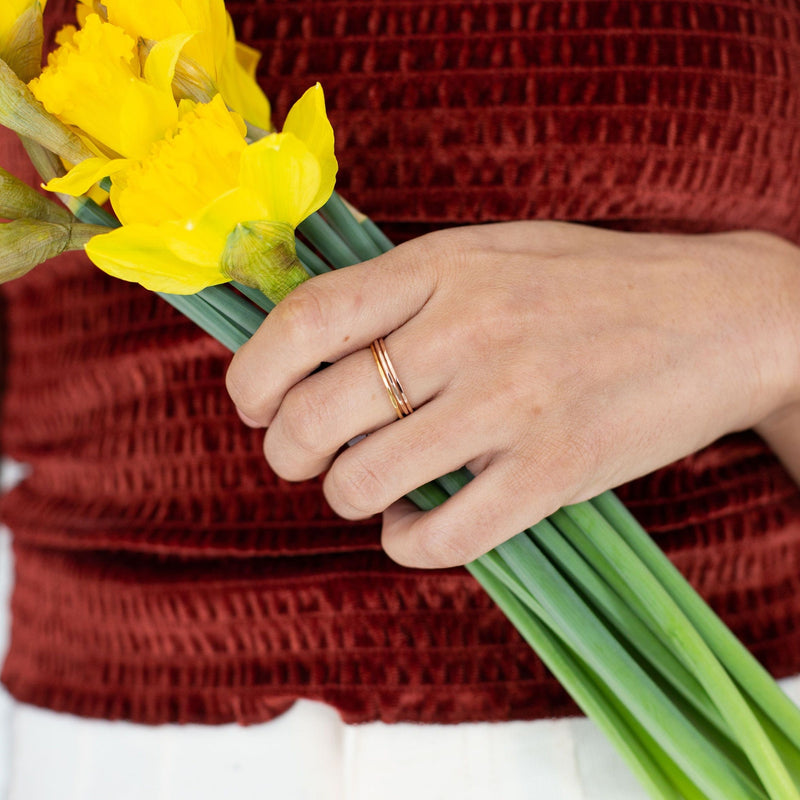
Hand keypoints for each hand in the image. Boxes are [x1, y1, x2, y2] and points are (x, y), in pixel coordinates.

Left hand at [226, 221, 799, 567]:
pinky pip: (440, 535)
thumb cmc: (590, 285)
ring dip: (345, 497)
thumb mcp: (489, 253)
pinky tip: (414, 524)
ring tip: (369, 486)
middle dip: (286, 451)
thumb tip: (310, 349)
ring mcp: (511, 404)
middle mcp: (469, 331)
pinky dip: (405, 541)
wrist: (718, 315)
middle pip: (316, 414)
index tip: (250, 403)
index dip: (252, 373)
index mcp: (442, 266)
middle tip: (303, 455)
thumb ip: (404, 292)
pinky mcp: (554, 472)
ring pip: (365, 481)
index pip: (304, 320)